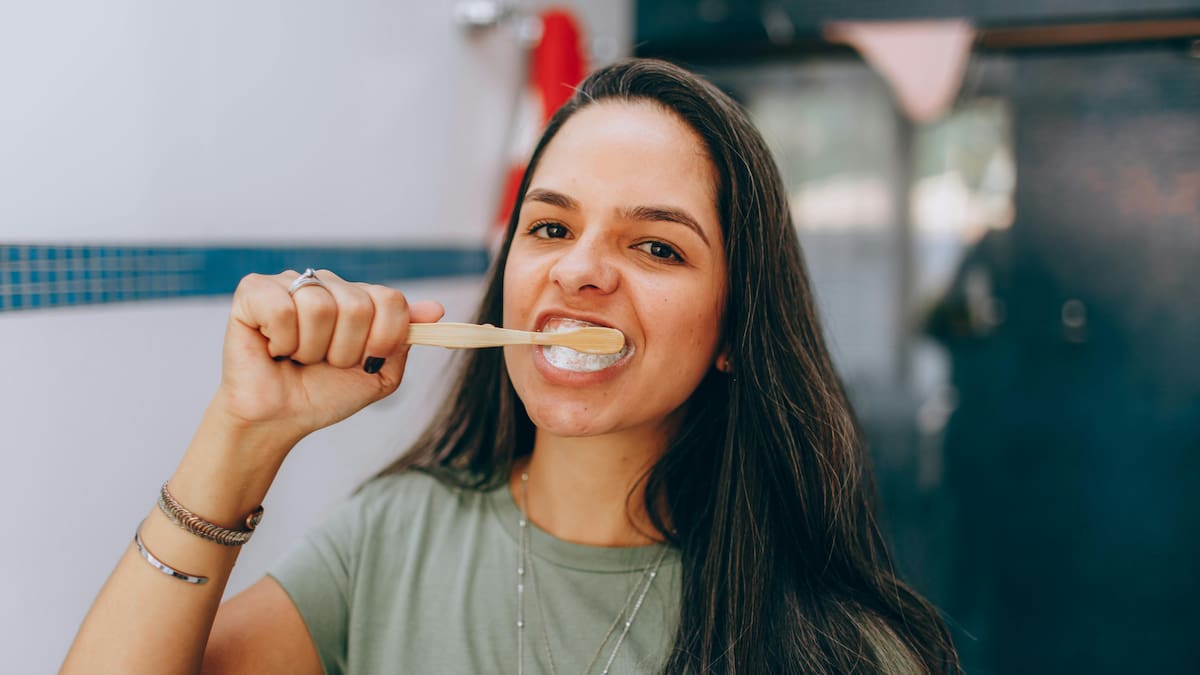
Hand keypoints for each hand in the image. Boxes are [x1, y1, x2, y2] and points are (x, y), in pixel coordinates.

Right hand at [211, 269, 444, 446]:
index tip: (365, 361)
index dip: (383, 338)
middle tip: (324, 362)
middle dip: (345, 349)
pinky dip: (283, 342)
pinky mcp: (253, 291)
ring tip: (298, 357)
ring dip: (312, 348)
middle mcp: (325, 283)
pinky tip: (274, 348)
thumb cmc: (325, 394)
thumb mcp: (379, 373)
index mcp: (357, 297)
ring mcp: (289, 283)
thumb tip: (436, 310)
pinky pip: (282, 309)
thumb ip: (405, 339)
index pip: (391, 300)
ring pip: (320, 307)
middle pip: (358, 304)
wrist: (280, 419)